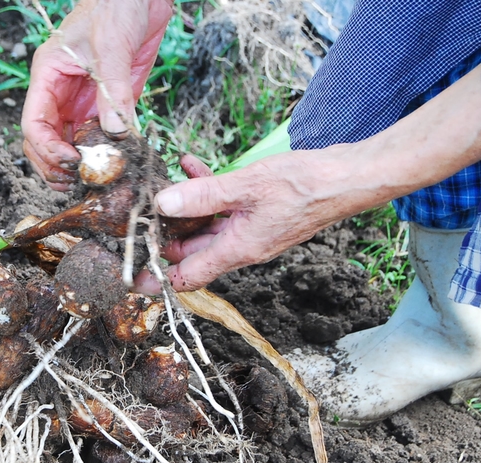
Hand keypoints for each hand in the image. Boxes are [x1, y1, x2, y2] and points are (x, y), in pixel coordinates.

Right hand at [21, 0, 172, 190]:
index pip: (34, 122)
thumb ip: (113, 90)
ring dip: (78, 164)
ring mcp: (84, 101)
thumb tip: (115, 132)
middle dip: (54, 165)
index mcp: (48, 76)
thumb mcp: (111, 46)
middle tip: (76, 180)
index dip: (46, 148)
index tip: (69, 162)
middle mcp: (61, 93)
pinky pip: (100, 136)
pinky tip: (116, 163)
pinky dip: (105, 153)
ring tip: (93, 179)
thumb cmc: (115, 7)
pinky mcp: (108, 104)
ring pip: (70, 143)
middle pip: (44, 141)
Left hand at [132, 150, 375, 293]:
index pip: (189, 278)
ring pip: (204, 225)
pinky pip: (221, 207)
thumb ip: (203, 196)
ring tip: (166, 178)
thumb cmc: (306, 186)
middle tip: (139, 212)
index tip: (133, 275)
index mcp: (237, 250)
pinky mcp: (256, 213)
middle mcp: (241, 246)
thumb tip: (163, 204)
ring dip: (184, 204)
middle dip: (164, 233)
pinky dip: (205, 190)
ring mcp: (249, 231)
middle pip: (190, 250)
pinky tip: (192, 164)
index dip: (159, 279)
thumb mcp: (247, 186)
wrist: (347, 177)